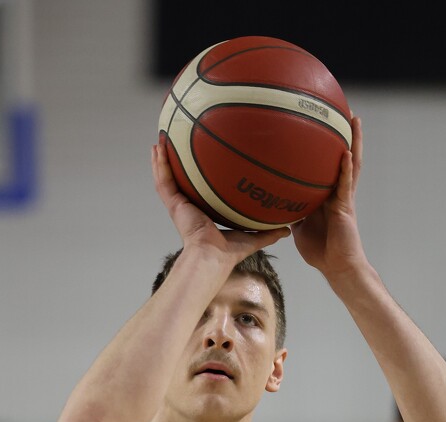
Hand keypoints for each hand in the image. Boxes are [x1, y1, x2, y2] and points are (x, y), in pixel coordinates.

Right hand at [151, 143, 289, 264]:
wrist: (212, 257)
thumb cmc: (229, 252)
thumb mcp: (252, 237)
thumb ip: (268, 232)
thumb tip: (288, 229)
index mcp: (202, 213)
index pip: (196, 191)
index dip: (195, 177)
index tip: (197, 162)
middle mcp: (188, 207)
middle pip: (179, 181)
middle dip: (175, 164)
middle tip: (174, 145)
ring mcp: (178, 205)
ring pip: (167, 178)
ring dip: (162, 160)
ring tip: (160, 140)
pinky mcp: (174, 204)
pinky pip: (164, 181)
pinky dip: (159, 165)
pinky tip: (157, 148)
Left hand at [291, 115, 366, 281]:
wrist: (337, 267)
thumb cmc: (319, 250)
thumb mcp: (298, 226)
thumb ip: (288, 210)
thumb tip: (267, 201)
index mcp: (326, 194)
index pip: (326, 163)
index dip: (325, 144)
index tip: (319, 121)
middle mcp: (337, 191)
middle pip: (342, 155)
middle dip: (343, 133)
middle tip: (341, 107)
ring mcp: (344, 197)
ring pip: (351, 163)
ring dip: (353, 141)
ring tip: (353, 118)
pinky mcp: (346, 207)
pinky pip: (346, 185)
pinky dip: (346, 169)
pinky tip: (346, 153)